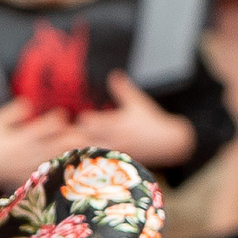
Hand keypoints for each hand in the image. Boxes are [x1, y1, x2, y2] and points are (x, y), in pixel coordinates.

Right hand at [0, 97, 77, 194]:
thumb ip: (13, 111)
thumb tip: (30, 102)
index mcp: (21, 138)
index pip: (49, 125)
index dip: (58, 117)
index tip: (60, 113)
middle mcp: (29, 154)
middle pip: (61, 144)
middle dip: (72, 136)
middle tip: (80, 130)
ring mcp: (30, 167)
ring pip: (58, 158)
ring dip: (68, 149)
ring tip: (77, 144)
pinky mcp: (28, 177)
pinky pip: (48, 171)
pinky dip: (57, 164)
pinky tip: (61, 160)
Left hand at [67, 75, 194, 169]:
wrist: (168, 144)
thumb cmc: (151, 121)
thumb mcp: (138, 102)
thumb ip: (122, 89)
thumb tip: (114, 73)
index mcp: (117, 124)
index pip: (91, 122)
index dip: (84, 120)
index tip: (83, 117)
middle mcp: (112, 139)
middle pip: (82, 140)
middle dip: (73, 136)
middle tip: (68, 132)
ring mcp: (111, 152)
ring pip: (85, 153)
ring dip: (76, 148)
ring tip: (71, 143)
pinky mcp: (112, 161)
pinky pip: (93, 163)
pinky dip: (84, 159)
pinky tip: (80, 155)